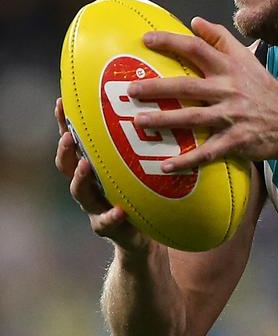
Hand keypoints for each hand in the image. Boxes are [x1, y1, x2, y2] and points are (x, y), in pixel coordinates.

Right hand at [54, 98, 150, 251]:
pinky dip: (111, 216)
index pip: (76, 141)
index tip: (62, 102)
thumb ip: (143, 141)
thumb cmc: (145, 191)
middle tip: (69, 137)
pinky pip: (106, 223)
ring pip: (81, 192)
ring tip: (85, 166)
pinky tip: (119, 210)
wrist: (148, 234)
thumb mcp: (142, 164)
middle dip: (66, 150)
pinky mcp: (110, 227)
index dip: (65, 123)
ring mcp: (96, 207)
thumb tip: (156, 101)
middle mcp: (90, 185)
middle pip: (68, 165)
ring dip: (80, 179)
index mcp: (96, 166)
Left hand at [126, 17, 277, 170]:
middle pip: (187, 86)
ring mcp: (232, 116)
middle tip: (130, 90)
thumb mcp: (248, 59)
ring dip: (164, 120)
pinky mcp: (236, 141)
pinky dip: (186, 161)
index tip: (146, 39)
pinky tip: (164, 167)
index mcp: (230, 68)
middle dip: (156, 88)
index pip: (197, 49)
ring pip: (193, 118)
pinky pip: (207, 152)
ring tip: (139, 122)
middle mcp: (229, 90)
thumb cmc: (265, 90)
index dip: (171, 42)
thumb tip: (195, 21)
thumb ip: (221, 39)